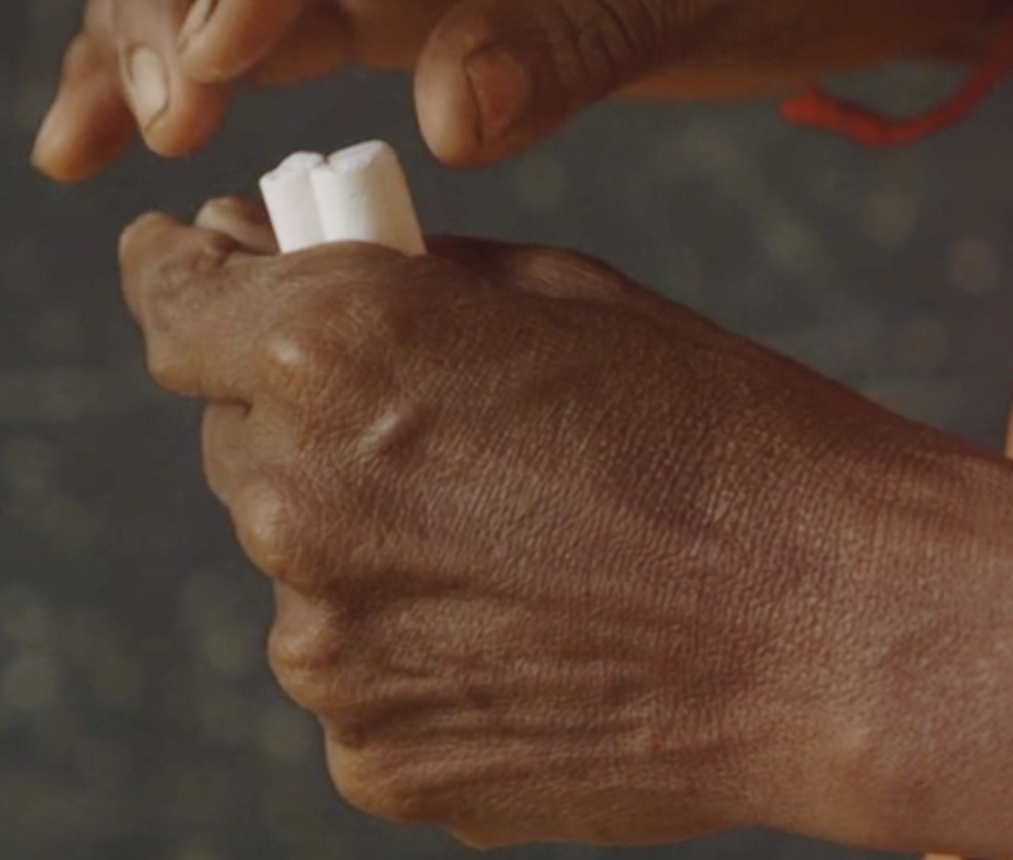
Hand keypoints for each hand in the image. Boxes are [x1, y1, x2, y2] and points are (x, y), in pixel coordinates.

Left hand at [117, 198, 968, 847]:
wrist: (838, 627)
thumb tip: (261, 254)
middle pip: (239, 442)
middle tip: (438, 429)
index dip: (181, 276)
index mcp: (332, 348)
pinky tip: (535, 635)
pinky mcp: (374, 759)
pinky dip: (418, 653)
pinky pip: (360, 681)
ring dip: (370, 547)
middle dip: (308, 420)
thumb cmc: (723, 430)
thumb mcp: (561, 291)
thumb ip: (394, 273)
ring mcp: (327, 649)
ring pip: (303, 571)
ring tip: (528, 550)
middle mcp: (297, 498)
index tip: (188, 266)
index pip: (175, 300)